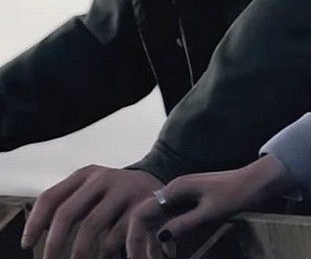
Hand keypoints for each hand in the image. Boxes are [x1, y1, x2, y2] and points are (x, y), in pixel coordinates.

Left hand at [22, 166, 162, 258]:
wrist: (170, 190)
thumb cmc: (121, 199)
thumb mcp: (96, 193)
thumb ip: (72, 204)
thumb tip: (37, 233)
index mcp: (87, 174)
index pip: (50, 197)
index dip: (35, 223)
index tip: (27, 244)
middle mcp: (105, 178)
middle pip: (67, 213)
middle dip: (54, 243)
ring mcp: (126, 189)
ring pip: (91, 226)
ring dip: (79, 252)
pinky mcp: (145, 205)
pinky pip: (116, 235)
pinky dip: (106, 252)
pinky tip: (103, 258)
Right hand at [140, 155, 298, 258]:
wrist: (262, 179)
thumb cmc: (240, 191)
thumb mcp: (212, 211)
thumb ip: (186, 223)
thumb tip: (160, 237)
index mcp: (175, 189)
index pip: (141, 214)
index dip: (134, 237)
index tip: (136, 257)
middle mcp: (174, 192)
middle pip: (146, 220)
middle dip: (141, 243)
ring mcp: (183, 198)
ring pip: (158, 223)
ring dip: (153, 244)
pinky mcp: (192, 204)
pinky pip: (172, 222)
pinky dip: (167, 239)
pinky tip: (168, 253)